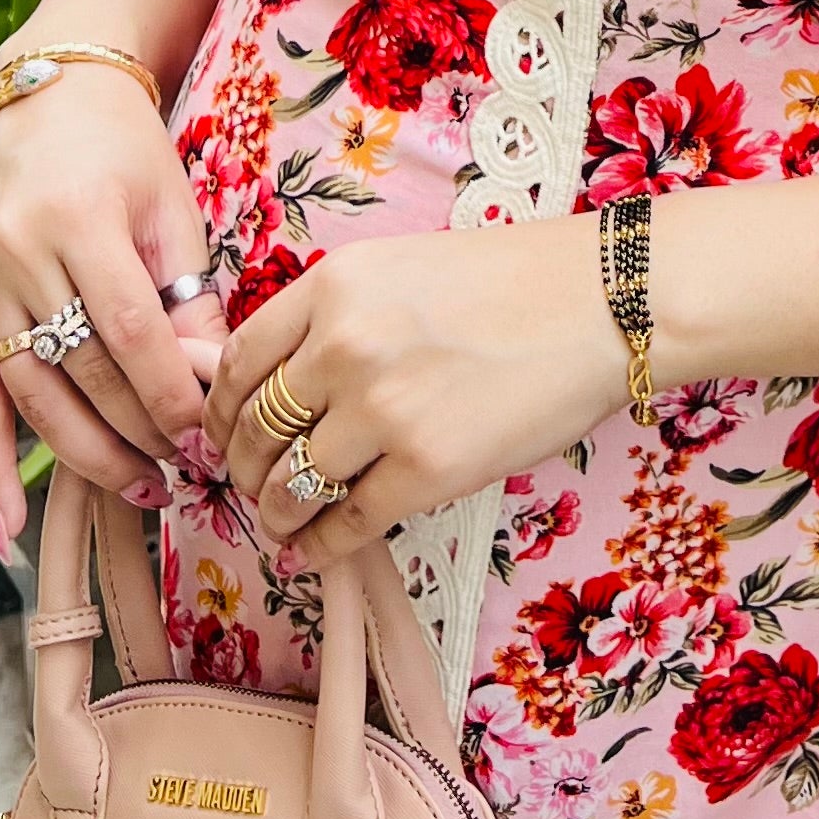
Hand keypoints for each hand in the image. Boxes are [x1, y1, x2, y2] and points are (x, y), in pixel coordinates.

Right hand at [0, 64, 224, 551]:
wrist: (46, 91)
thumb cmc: (124, 147)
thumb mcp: (170, 206)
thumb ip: (187, 293)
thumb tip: (212, 384)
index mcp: (80, 220)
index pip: (131, 333)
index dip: (169, 395)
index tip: (210, 439)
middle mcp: (20, 254)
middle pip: (82, 370)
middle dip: (139, 431)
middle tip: (190, 473)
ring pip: (31, 393)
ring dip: (84, 454)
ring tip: (141, 491)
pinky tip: (7, 522)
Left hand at [207, 221, 627, 571]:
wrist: (600, 305)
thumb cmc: (510, 282)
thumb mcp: (398, 269)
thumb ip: (332, 316)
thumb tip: (268, 379)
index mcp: (334, 286)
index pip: (238, 361)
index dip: (218, 410)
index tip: (221, 433)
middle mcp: (344, 347)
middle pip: (254, 429)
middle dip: (241, 469)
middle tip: (247, 486)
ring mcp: (383, 412)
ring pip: (289, 485)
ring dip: (275, 515)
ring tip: (280, 525)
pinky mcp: (425, 471)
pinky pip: (346, 523)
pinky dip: (321, 546)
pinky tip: (316, 549)